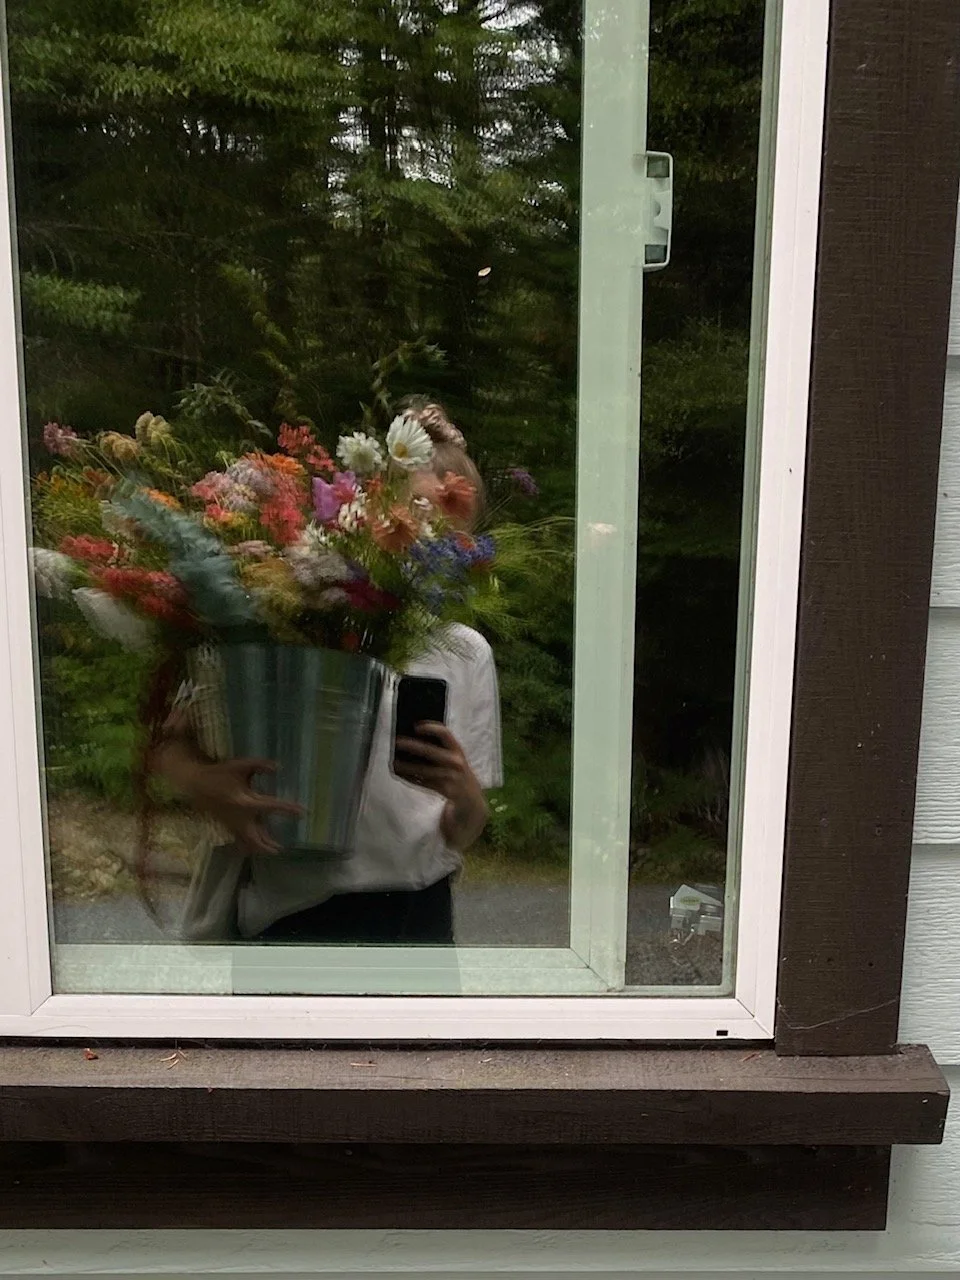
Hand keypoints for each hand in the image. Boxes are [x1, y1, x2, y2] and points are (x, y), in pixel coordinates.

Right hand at [186, 757, 303, 855]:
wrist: (195, 783)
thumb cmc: (219, 773)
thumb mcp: (240, 765)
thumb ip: (260, 765)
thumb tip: (278, 767)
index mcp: (245, 801)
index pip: (271, 806)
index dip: (288, 809)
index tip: (302, 812)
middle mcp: (240, 816)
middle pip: (257, 837)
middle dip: (268, 845)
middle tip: (280, 848)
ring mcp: (232, 822)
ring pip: (247, 840)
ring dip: (259, 846)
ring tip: (272, 850)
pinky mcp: (226, 824)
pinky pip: (239, 838)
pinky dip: (248, 843)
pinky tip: (254, 846)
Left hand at [393, 722, 488, 849]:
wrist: (472, 802)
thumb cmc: (458, 776)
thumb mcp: (455, 761)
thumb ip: (441, 751)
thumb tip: (414, 739)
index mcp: (458, 751)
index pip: (446, 734)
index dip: (430, 728)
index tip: (415, 726)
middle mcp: (457, 763)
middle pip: (431, 751)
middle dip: (412, 746)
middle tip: (396, 742)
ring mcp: (452, 778)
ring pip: (424, 770)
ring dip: (407, 766)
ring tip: (393, 762)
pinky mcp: (446, 791)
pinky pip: (424, 784)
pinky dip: (411, 779)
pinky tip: (400, 774)